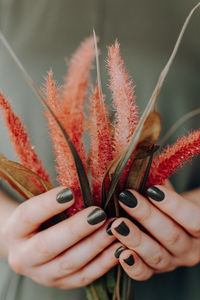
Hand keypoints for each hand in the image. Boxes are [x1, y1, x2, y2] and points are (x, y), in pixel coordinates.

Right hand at [2, 187, 120, 288]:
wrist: (31, 244)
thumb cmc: (41, 217)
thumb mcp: (41, 205)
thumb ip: (58, 198)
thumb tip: (86, 183)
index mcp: (15, 230)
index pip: (28, 216)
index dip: (48, 205)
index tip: (69, 192)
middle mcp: (23, 256)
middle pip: (48, 245)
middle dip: (76, 229)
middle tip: (99, 214)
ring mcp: (42, 275)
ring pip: (69, 263)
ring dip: (95, 245)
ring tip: (113, 228)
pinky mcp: (61, 284)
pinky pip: (84, 277)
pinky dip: (104, 263)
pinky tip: (118, 248)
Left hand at [109, 185, 199, 280]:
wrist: (172, 223)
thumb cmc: (169, 201)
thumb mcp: (168, 191)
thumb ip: (158, 183)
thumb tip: (137, 168)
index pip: (193, 219)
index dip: (174, 205)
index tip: (152, 190)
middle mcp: (190, 249)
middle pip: (171, 236)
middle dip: (147, 216)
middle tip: (127, 199)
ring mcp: (173, 262)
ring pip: (157, 255)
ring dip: (136, 238)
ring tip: (117, 224)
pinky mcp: (155, 271)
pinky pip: (144, 274)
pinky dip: (132, 265)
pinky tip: (120, 252)